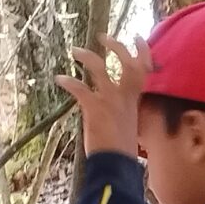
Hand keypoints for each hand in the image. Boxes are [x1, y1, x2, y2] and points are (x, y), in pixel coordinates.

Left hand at [56, 34, 149, 158]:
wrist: (115, 167)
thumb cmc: (120, 151)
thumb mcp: (129, 126)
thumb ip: (125, 111)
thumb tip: (118, 108)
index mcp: (134, 101)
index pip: (145, 70)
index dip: (142, 51)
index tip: (136, 37)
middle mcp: (125, 97)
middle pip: (127, 63)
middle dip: (116, 46)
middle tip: (102, 36)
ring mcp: (110, 102)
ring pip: (100, 69)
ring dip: (87, 56)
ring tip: (75, 50)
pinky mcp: (94, 109)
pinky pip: (80, 88)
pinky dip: (68, 82)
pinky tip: (59, 79)